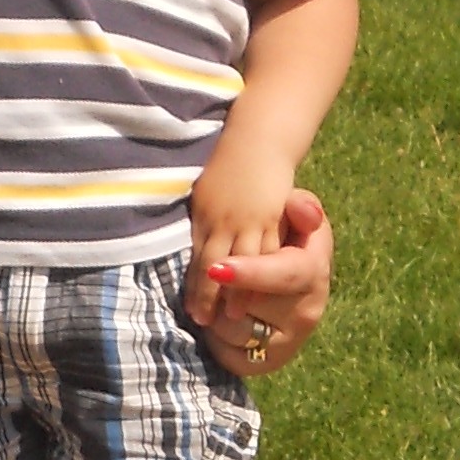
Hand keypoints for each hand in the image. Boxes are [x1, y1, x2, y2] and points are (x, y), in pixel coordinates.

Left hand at [185, 145, 288, 324]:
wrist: (255, 138)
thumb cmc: (228, 164)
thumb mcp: (205, 192)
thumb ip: (201, 222)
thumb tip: (188, 247)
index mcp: (205, 216)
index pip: (196, 257)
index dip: (193, 284)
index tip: (188, 308)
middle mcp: (223, 220)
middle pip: (213, 264)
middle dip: (207, 294)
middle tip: (201, 320)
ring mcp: (248, 219)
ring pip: (240, 262)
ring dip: (235, 290)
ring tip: (229, 316)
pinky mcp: (271, 216)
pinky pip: (267, 248)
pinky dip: (260, 271)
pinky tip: (258, 290)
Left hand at [197, 189, 332, 377]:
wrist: (285, 283)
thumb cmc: (285, 240)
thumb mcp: (296, 218)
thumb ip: (299, 207)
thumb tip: (301, 208)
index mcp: (314, 271)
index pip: (283, 274)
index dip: (250, 274)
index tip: (217, 269)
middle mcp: (307, 312)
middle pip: (247, 306)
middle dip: (219, 293)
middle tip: (209, 277)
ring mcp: (288, 342)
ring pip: (232, 330)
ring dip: (213, 313)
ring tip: (217, 296)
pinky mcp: (268, 364)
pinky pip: (229, 355)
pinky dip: (215, 338)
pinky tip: (220, 320)